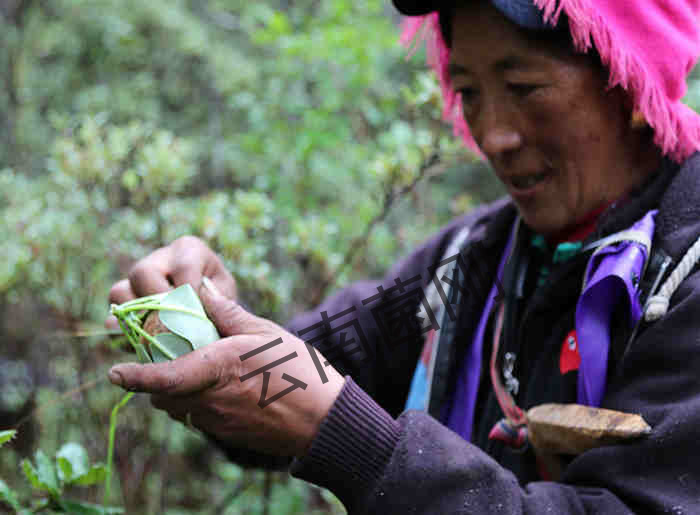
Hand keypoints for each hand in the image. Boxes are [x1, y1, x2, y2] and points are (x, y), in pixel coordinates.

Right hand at [106, 236, 235, 328]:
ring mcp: (135, 278)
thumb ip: (217, 300)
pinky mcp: (122, 303)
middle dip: (157, 303)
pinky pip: (112, 316)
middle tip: (173, 326)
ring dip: (136, 318)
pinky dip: (125, 333)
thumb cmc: (219, 299)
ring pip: (119, 292)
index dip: (188, 294)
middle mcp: (158, 258)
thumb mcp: (225, 296)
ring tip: (158, 335)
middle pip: (142, 273)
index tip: (198, 315)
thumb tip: (196, 306)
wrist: (207, 310)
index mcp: (189, 250)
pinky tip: (143, 344)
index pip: (183, 267)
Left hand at [107, 278, 344, 457]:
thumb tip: (202, 292)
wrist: (324, 418)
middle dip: (159, 378)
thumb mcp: (265, 331)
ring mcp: (218, 421)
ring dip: (179, 390)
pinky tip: (226, 387)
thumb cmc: (298, 370)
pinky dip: (200, 402)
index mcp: (216, 369)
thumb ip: (228, 313)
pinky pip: (201, 418)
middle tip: (172, 354)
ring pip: (181, 407)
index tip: (114, 372)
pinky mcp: (228, 433)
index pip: (163, 377)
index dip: (135, 376)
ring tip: (202, 369)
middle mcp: (210, 400)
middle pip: (165, 395)